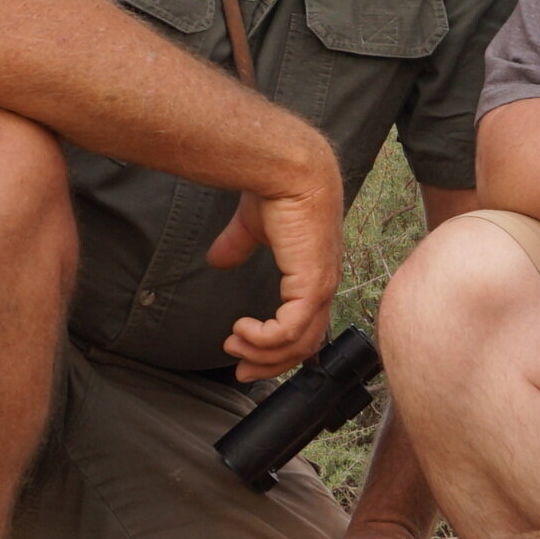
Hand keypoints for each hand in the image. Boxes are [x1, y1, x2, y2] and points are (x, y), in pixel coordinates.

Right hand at [207, 142, 344, 377]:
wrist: (288, 170)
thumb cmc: (275, 191)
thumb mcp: (251, 228)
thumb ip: (237, 247)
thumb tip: (217, 259)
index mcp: (313, 276)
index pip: (303, 328)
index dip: (276, 348)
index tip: (244, 355)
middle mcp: (322, 287)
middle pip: (304, 347)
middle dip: (269, 364)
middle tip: (239, 368)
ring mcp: (320, 288)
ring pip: (298, 345)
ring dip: (262, 353)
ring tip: (234, 344)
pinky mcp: (311, 286)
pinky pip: (289, 331)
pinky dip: (264, 339)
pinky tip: (242, 328)